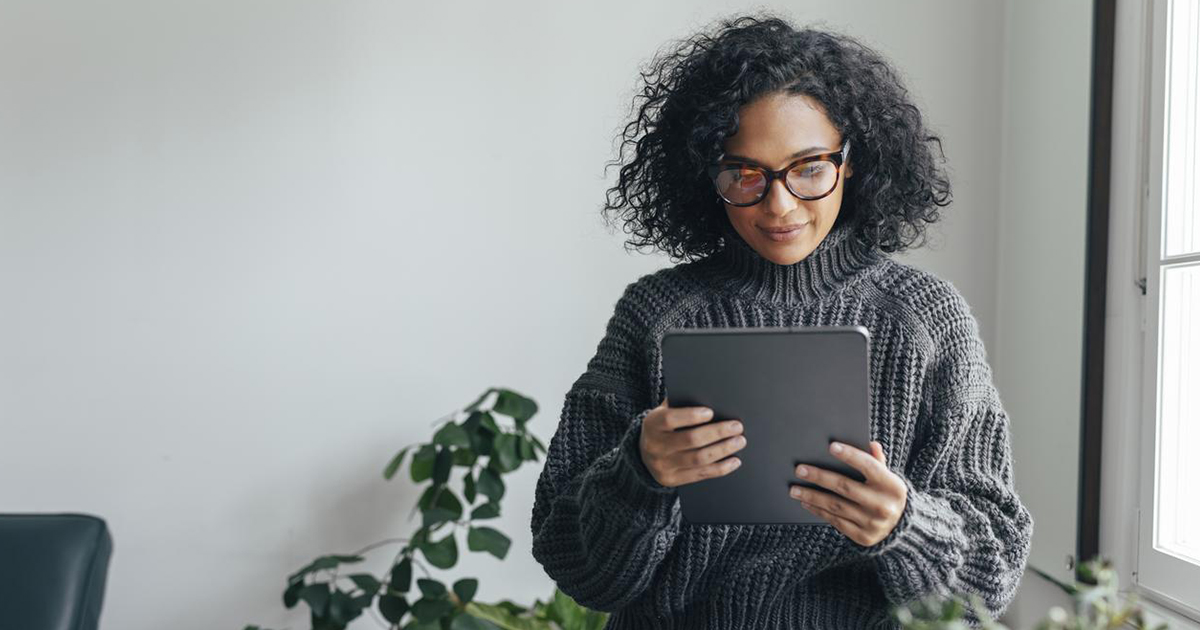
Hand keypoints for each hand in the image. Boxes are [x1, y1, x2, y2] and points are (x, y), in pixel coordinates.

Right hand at [639, 398, 746, 487]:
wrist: (644, 454)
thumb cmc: (663, 427)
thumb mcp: (664, 412)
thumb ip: (681, 405)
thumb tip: (712, 400)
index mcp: (652, 424)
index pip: (670, 419)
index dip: (691, 416)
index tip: (711, 412)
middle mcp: (655, 446)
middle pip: (691, 439)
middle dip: (717, 432)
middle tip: (737, 427)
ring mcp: (663, 466)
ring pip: (699, 459)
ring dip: (723, 450)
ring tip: (739, 441)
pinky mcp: (672, 480)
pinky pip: (701, 475)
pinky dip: (721, 468)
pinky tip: (734, 461)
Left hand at [789, 440, 907, 546]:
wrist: (901, 528)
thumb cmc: (887, 494)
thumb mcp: (888, 477)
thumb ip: (877, 461)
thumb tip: (870, 444)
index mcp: (892, 486)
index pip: (869, 466)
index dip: (850, 456)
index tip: (831, 446)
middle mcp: (883, 505)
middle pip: (845, 487)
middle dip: (820, 477)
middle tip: (800, 470)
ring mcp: (873, 523)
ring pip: (836, 506)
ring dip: (812, 496)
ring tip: (794, 488)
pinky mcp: (863, 537)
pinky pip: (836, 521)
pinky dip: (819, 511)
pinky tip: (806, 502)